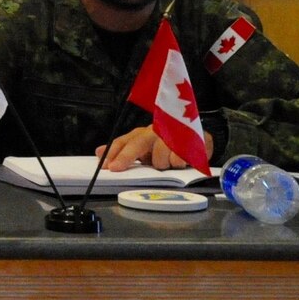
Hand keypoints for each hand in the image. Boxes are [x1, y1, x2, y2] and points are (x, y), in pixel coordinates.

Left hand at [97, 126, 213, 170]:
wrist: (199, 141)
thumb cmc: (167, 149)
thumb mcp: (146, 152)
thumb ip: (124, 151)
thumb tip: (99, 152)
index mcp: (143, 135)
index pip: (125, 141)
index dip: (113, 152)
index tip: (106, 165)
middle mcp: (157, 131)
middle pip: (138, 142)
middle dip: (126, 156)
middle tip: (117, 168)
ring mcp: (175, 133)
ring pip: (160, 154)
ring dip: (162, 163)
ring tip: (168, 165)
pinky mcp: (193, 138)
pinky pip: (180, 156)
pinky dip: (179, 162)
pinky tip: (182, 162)